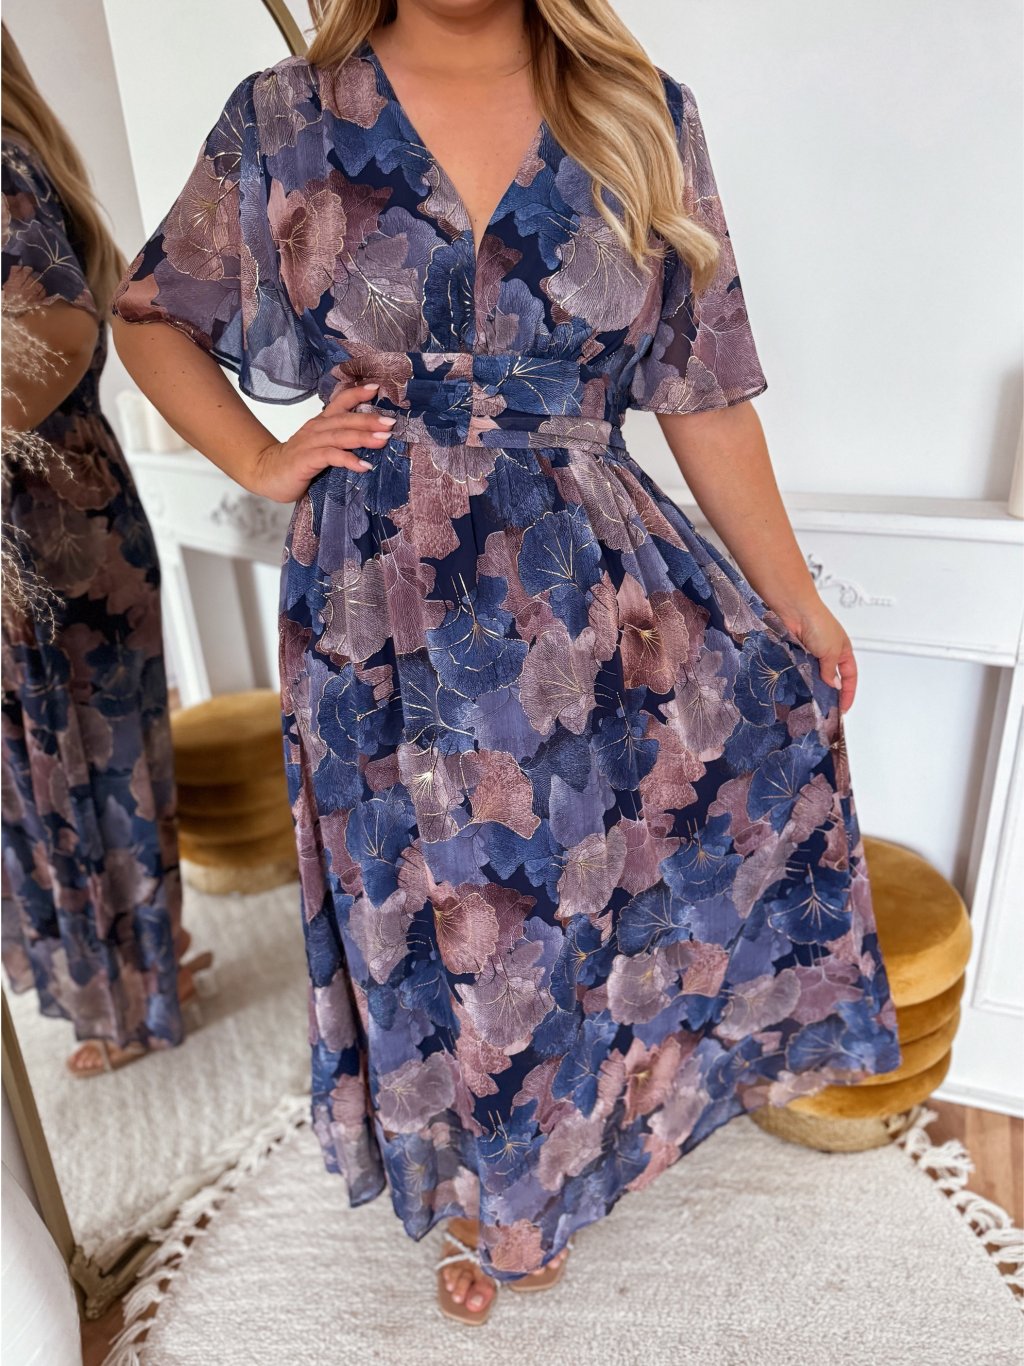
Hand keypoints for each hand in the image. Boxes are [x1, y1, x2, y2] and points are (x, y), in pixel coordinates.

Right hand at [248, 382, 395, 503]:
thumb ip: (341, 443)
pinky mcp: (305, 460)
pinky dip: (348, 460)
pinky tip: (363, 466)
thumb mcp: (322, 448)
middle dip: (370, 419)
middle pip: (345, 419)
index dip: (357, 393)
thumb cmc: (298, 463)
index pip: (340, 402)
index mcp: (321, 423)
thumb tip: (373, 442)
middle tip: (391, 422)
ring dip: (363, 437)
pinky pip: (330, 456)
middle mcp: (316, 429)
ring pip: (340, 435)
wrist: (266, 473)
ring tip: (383, 439)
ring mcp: (309, 443)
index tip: (376, 388)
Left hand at [777, 600, 857, 713]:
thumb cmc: (818, 623)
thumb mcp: (832, 651)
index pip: (849, 677)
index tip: (844, 708)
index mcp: (842, 651)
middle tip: (824, 710)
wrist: (793, 611)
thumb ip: (832, 671)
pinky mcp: (794, 654)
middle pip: (830, 679)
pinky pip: (797, 672)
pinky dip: (797, 680)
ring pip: (812, 677)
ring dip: (811, 687)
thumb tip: (833, 685)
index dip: (848, 692)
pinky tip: (796, 688)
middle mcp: (826, 653)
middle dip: (828, 693)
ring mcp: (809, 654)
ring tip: (809, 702)